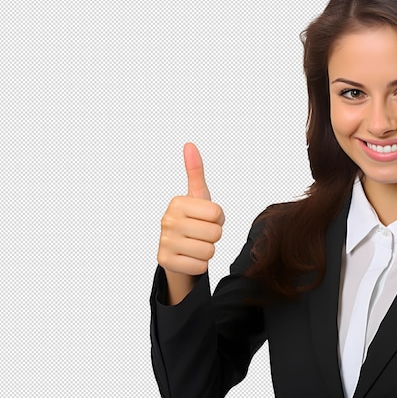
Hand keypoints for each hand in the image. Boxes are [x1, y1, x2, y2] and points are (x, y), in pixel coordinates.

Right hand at [157, 143, 224, 301]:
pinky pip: (200, 266)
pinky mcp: (164, 261)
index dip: (218, 219)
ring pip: (209, 251)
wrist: (178, 250)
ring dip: (207, 251)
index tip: (205, 219)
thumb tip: (189, 144)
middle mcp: (166, 220)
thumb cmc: (192, 220)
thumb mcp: (198, 196)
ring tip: (196, 245)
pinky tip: (190, 258)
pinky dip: (199, 265)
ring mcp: (164, 241)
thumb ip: (196, 171)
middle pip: (215, 233)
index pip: (218, 214)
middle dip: (214, 236)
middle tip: (201, 234)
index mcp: (177, 202)